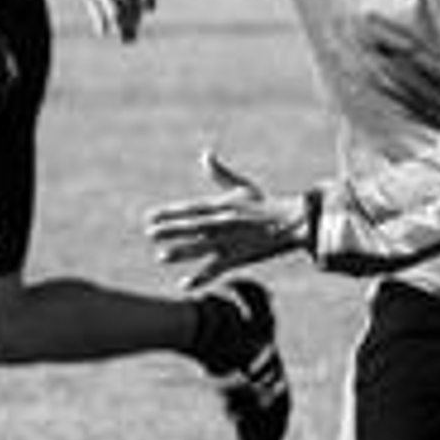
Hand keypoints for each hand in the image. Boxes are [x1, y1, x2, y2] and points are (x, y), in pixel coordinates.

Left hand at [145, 150, 306, 287]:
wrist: (291, 222)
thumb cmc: (264, 205)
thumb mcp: (241, 187)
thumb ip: (220, 173)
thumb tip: (206, 154)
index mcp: (221, 205)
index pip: (189, 209)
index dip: (169, 212)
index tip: (149, 216)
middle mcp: (223, 222)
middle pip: (191, 226)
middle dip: (170, 230)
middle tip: (149, 233)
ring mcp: (230, 240)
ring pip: (202, 247)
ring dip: (181, 252)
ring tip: (161, 256)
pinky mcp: (238, 257)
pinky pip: (216, 269)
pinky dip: (201, 278)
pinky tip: (184, 285)